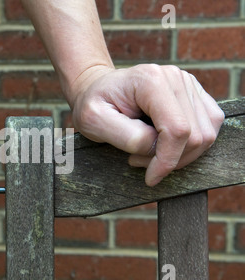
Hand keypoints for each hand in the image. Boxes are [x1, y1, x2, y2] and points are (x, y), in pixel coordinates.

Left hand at [69, 64, 224, 185]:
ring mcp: (188, 84)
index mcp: (151, 80)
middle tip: (138, 161)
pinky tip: (162, 145)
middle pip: (196, 135)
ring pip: (206, 135)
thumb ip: (126, 136)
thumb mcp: (94, 121)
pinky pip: (209, 128)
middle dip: (170, 159)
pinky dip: (189, 146)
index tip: (150, 177)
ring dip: (180, 155)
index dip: (167, 160)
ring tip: (147, 153)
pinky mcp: (195, 95)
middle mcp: (176, 78)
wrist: (98, 90)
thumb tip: (155, 146)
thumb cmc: (94, 105)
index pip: (177, 129)